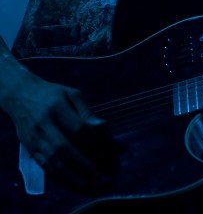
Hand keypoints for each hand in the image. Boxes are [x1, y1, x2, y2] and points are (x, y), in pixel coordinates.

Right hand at [4, 69, 118, 190]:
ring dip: (72, 175)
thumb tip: (102, 128)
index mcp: (57, 106)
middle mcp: (44, 124)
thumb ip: (87, 112)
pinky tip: (73, 181)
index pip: (77, 127)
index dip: (94, 139)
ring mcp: (35, 138)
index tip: (108, 146)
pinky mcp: (30, 149)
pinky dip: (60, 176)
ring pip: (53, 161)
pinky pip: (45, 166)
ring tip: (89, 182)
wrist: (21, 96)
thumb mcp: (72, 94)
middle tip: (100, 175)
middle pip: (64, 148)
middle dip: (83, 164)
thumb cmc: (52, 94)